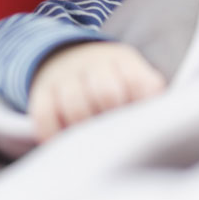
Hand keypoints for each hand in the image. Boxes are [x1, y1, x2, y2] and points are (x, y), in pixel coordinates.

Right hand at [28, 41, 165, 141]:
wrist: (68, 57)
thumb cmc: (113, 78)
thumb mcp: (135, 74)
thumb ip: (149, 91)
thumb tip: (157, 117)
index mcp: (121, 59)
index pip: (136, 81)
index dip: (139, 105)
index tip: (137, 120)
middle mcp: (92, 63)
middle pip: (106, 94)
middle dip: (113, 118)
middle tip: (115, 133)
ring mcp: (65, 77)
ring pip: (76, 106)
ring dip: (86, 129)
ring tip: (92, 141)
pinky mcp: (41, 92)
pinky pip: (44, 116)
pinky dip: (54, 134)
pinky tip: (65, 142)